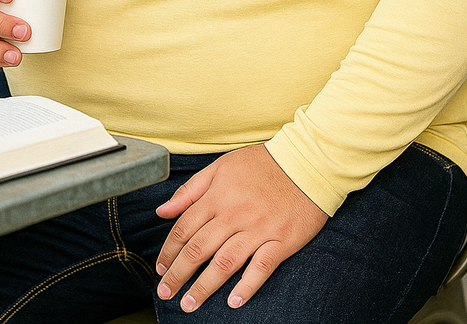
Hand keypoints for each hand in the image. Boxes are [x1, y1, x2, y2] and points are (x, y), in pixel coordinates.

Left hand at [155, 144, 327, 312]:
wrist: (306, 162)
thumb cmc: (261, 164)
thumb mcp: (221, 167)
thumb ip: (190, 191)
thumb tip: (162, 211)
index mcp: (218, 196)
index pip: (184, 229)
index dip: (169, 251)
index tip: (161, 268)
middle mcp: (234, 214)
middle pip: (199, 250)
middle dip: (179, 275)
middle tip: (166, 292)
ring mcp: (258, 229)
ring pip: (225, 263)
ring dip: (204, 287)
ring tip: (189, 304)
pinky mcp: (281, 240)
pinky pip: (261, 268)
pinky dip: (247, 286)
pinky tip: (233, 301)